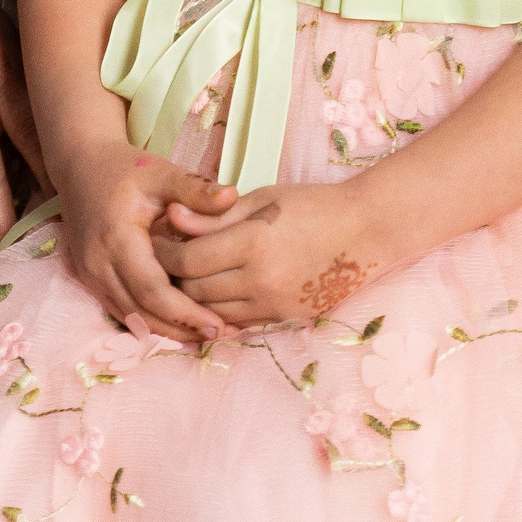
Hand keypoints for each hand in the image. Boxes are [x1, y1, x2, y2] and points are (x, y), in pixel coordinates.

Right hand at [52, 139, 237, 342]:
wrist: (81, 166)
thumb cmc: (124, 168)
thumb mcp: (160, 172)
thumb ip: (194, 188)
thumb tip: (233, 196)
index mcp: (117, 238)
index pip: (153, 290)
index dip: (186, 313)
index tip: (219, 324)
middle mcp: (98, 263)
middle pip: (142, 312)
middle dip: (181, 329)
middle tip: (220, 335)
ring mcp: (90, 274)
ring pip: (130, 317)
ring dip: (166, 331)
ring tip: (204, 336)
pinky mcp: (90, 279)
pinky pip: (121, 310)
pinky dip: (149, 321)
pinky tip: (177, 325)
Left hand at [154, 180, 379, 327]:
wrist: (367, 233)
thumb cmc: (314, 205)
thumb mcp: (262, 199)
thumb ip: (214, 214)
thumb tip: (171, 216)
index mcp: (253, 243)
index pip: (188, 260)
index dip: (164, 252)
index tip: (154, 239)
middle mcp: (261, 280)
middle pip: (195, 291)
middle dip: (171, 277)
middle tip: (159, 260)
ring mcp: (274, 304)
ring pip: (213, 313)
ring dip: (191, 299)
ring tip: (182, 277)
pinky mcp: (285, 318)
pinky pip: (239, 323)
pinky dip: (219, 312)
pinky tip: (211, 295)